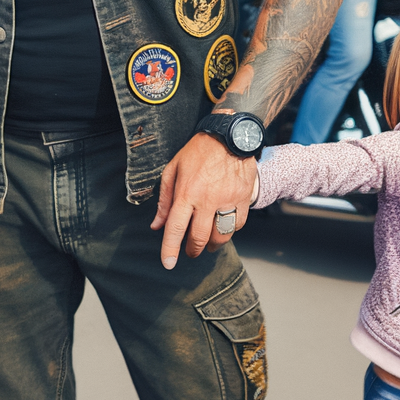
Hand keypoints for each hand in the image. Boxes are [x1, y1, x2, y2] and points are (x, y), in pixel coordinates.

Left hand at [151, 133, 257, 268]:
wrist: (229, 135)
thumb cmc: (198, 152)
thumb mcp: (173, 169)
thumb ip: (164, 200)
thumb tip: (157, 225)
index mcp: (186, 192)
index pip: (175, 228)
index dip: (170, 249)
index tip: (168, 264)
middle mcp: (207, 199)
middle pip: (199, 238)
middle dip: (192, 250)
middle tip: (190, 251)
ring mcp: (228, 200)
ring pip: (221, 236)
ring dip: (212, 246)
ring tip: (207, 244)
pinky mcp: (243, 198)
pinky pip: (237, 225)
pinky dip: (229, 231)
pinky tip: (223, 228)